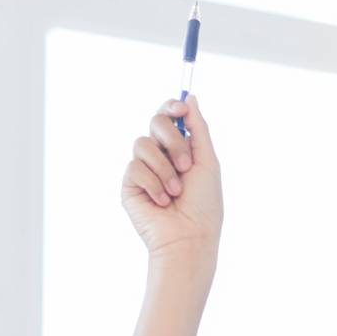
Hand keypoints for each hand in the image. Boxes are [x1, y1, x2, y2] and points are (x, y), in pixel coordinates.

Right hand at [120, 95, 223, 266]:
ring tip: (176, 192)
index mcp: (180, 150)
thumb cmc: (204, 205)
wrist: (189, 236)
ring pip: (142, 144)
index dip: (171, 108)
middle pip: (154, 123)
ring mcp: (143, 170)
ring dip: (165, 168)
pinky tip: (163, 202)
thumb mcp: (207, 162)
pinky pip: (135, 167)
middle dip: (172, 141)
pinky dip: (154, 184)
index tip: (180, 109)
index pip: (169, 118)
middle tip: (187, 165)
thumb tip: (191, 99)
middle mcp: (160, 157)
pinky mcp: (129, 184)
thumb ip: (199, 130)